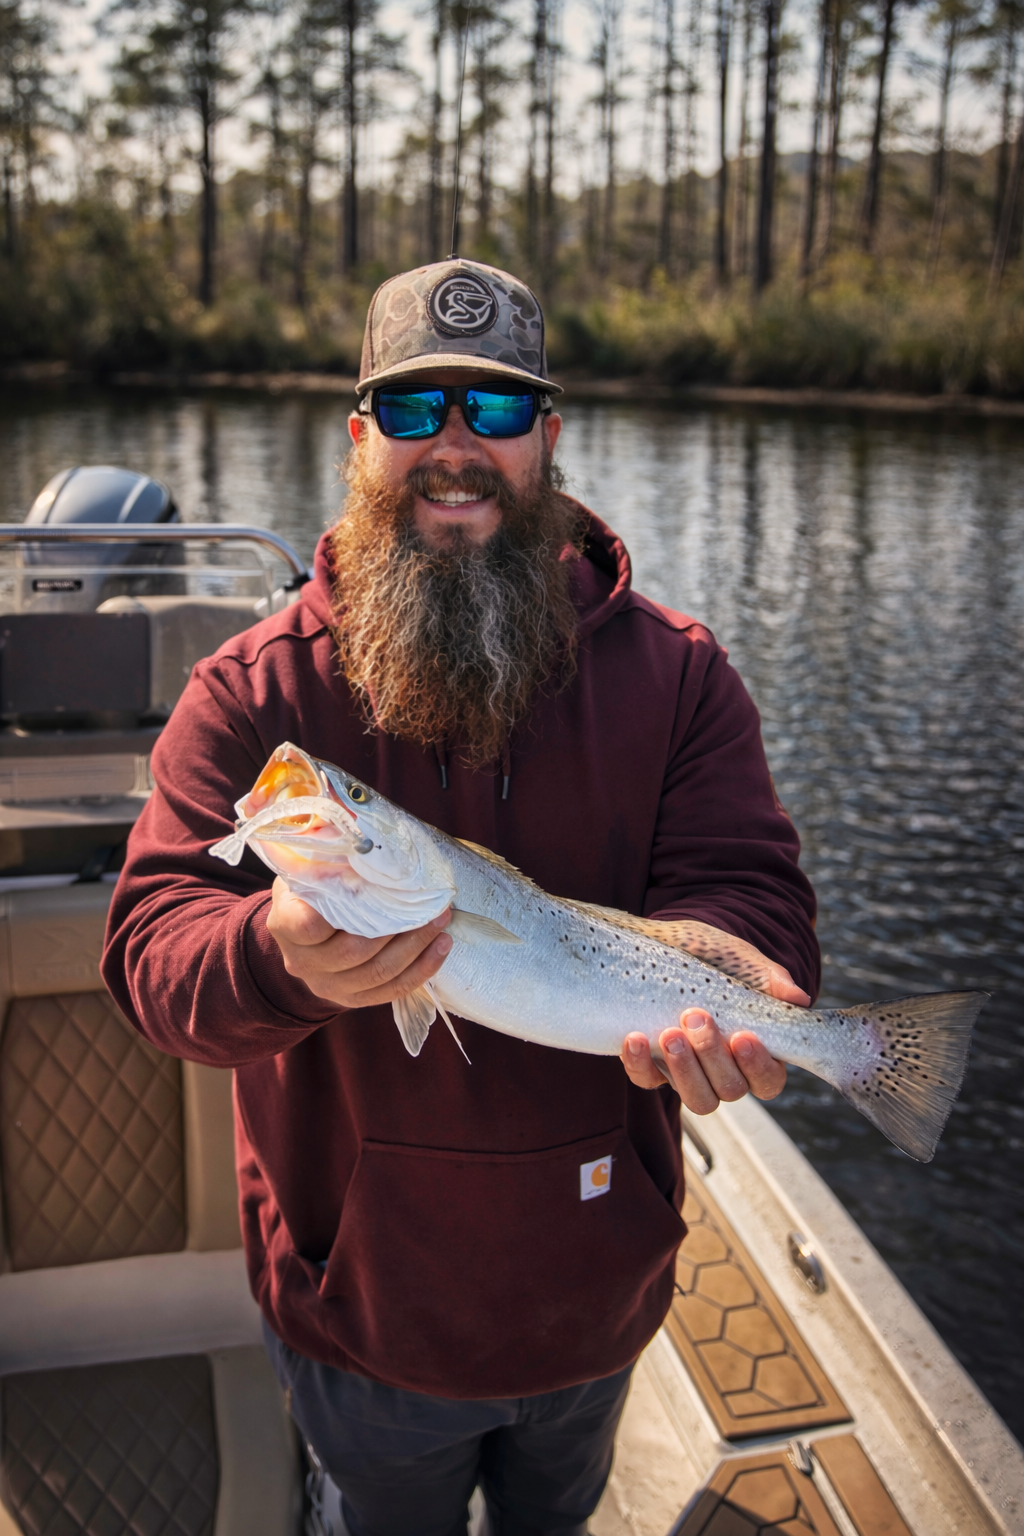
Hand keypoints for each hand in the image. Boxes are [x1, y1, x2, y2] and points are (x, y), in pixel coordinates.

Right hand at [265, 877, 451, 1008]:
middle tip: (430, 902)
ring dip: (416, 947)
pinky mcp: (351, 999)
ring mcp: (325, 985)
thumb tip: (368, 842)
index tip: (377, 885)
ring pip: (377, 973)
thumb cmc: (312, 888)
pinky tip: (440, 947)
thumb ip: (329, 860)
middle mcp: (301, 962)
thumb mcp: (310, 867)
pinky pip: (390, 991)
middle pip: (354, 951)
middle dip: (398, 927)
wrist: (302, 929)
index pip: (310, 924)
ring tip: (441, 921)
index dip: (344, 908)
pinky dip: (420, 970)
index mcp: (285, 925)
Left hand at [620, 929, 805, 1111]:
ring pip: (696, 1099)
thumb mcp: (742, 959)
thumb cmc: (716, 956)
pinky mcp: (653, 1067)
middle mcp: (724, 1070)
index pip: (768, 1080)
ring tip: (670, 1033)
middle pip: (730, 1090)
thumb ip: (770, 978)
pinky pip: (647, 1081)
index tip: (742, 1037)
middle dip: (712, 1057)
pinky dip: (640, 1065)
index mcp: (756, 1051)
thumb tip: (798, 997)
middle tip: (696, 1016)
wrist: (669, 944)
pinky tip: (634, 1037)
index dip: (758, 1066)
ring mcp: (688, 1072)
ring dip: (683, 1070)